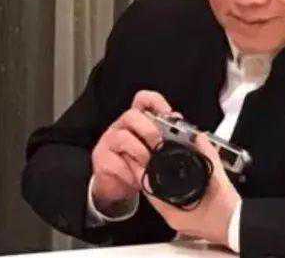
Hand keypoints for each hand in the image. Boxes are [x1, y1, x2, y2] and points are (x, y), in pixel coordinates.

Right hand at [90, 90, 173, 214]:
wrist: (117, 185)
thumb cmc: (138, 161)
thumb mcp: (154, 147)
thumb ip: (167, 134)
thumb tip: (183, 123)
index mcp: (137, 120)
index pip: (143, 99)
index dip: (156, 102)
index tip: (169, 115)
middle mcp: (121, 126)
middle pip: (131, 114)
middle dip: (149, 130)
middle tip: (159, 145)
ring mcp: (109, 142)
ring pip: (122, 136)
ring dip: (139, 151)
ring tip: (149, 164)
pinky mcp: (102, 160)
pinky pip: (115, 162)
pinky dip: (129, 172)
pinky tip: (138, 179)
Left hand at [125, 133, 241, 246]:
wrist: (241, 228)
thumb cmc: (229, 214)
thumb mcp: (219, 182)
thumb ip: (209, 158)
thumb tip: (200, 139)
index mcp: (174, 214)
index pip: (149, 191)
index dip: (141, 173)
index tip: (136, 158)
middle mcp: (174, 218)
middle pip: (154, 193)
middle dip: (150, 174)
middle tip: (145, 156)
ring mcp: (181, 219)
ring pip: (163, 197)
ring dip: (160, 181)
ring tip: (157, 164)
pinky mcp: (189, 217)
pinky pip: (173, 200)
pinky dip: (171, 188)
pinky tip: (175, 177)